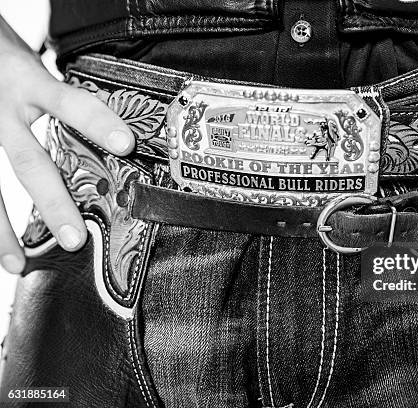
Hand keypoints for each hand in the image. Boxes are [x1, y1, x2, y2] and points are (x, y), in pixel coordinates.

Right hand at [0, 16, 133, 273]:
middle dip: (51, 203)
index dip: (96, 121)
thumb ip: (60, 97)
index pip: (68, 101)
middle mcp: (1, 106)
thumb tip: (114, 137)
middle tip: (74, 239)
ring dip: (0, 229)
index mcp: (27, 81)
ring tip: (16, 262)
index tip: (126, 144)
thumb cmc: (3, 58)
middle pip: (27, 161)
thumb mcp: (34, 66)